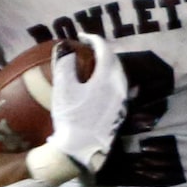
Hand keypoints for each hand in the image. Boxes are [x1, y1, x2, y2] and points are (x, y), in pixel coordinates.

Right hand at [48, 37, 128, 173]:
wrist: (82, 149)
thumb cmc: (71, 118)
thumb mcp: (63, 89)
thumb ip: (64, 64)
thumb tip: (64, 46)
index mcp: (108, 77)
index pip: (104, 49)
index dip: (93, 39)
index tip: (81, 36)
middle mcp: (120, 86)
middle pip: (114, 60)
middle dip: (101, 50)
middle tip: (86, 47)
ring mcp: (123, 99)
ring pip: (118, 73)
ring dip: (107, 64)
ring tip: (93, 63)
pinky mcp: (121, 110)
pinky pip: (119, 86)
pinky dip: (110, 77)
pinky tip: (100, 83)